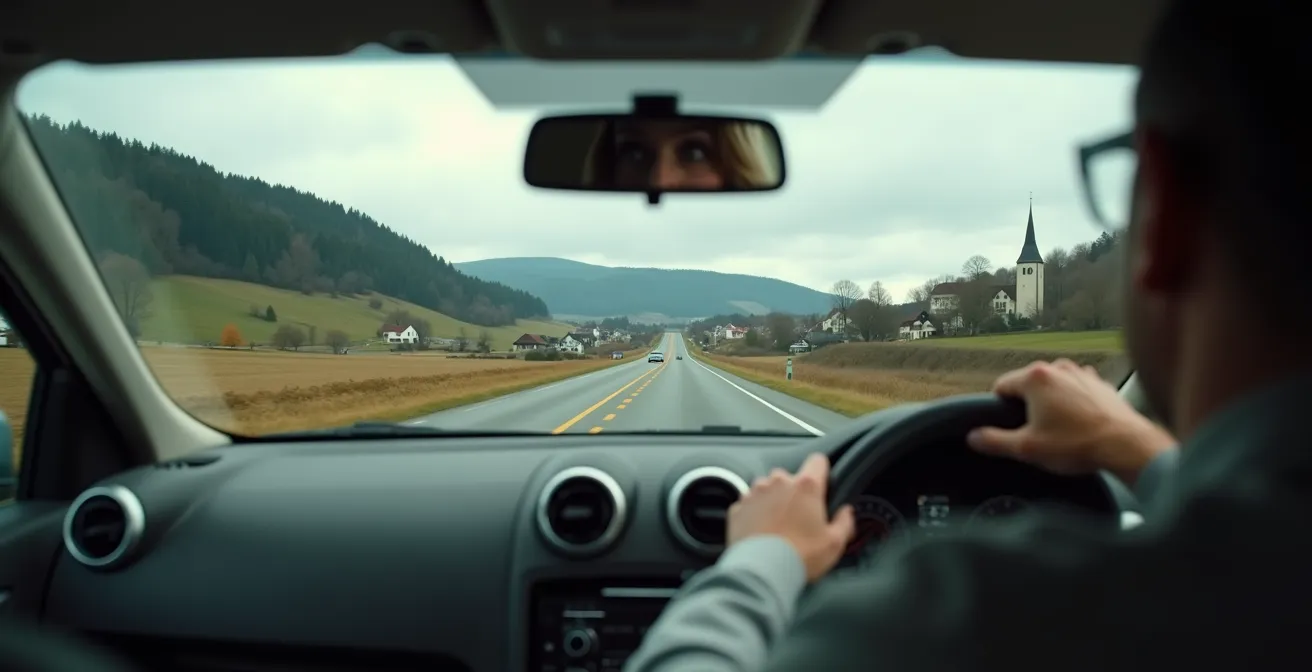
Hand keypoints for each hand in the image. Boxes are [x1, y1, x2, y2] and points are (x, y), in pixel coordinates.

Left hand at [727, 453, 855, 582]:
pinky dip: (754, 513)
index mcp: (806, 486)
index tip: (821, 487)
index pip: (817, 461)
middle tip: (798, 517)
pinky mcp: (737, 507)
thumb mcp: (834, 543)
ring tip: (777, 526)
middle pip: (790, 477)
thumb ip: (844, 522)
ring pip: (767, 488)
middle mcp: (778, 482)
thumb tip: (847, 512)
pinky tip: (760, 532)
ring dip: (772, 501)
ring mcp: (754, 493)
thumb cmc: (801, 556)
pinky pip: (749, 504)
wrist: (761, 571)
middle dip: (794, 492)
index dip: (821, 472)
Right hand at [967, 359, 1174, 486]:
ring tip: (1060, 431)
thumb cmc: (1076, 445)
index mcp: (1034, 378)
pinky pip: (1075, 391)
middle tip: (1036, 434)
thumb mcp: (1027, 448)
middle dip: (1027, 407)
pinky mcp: (1099, 383)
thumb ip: (994, 441)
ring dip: (1050, 404)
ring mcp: (1081, 373)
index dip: (999, 409)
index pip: (1001, 387)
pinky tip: (1079, 425)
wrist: (1126, 446)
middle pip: (1027, 385)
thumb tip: (973, 437)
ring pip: (1052, 387)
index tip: (1008, 428)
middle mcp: (1057, 368)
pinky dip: (1072, 404)